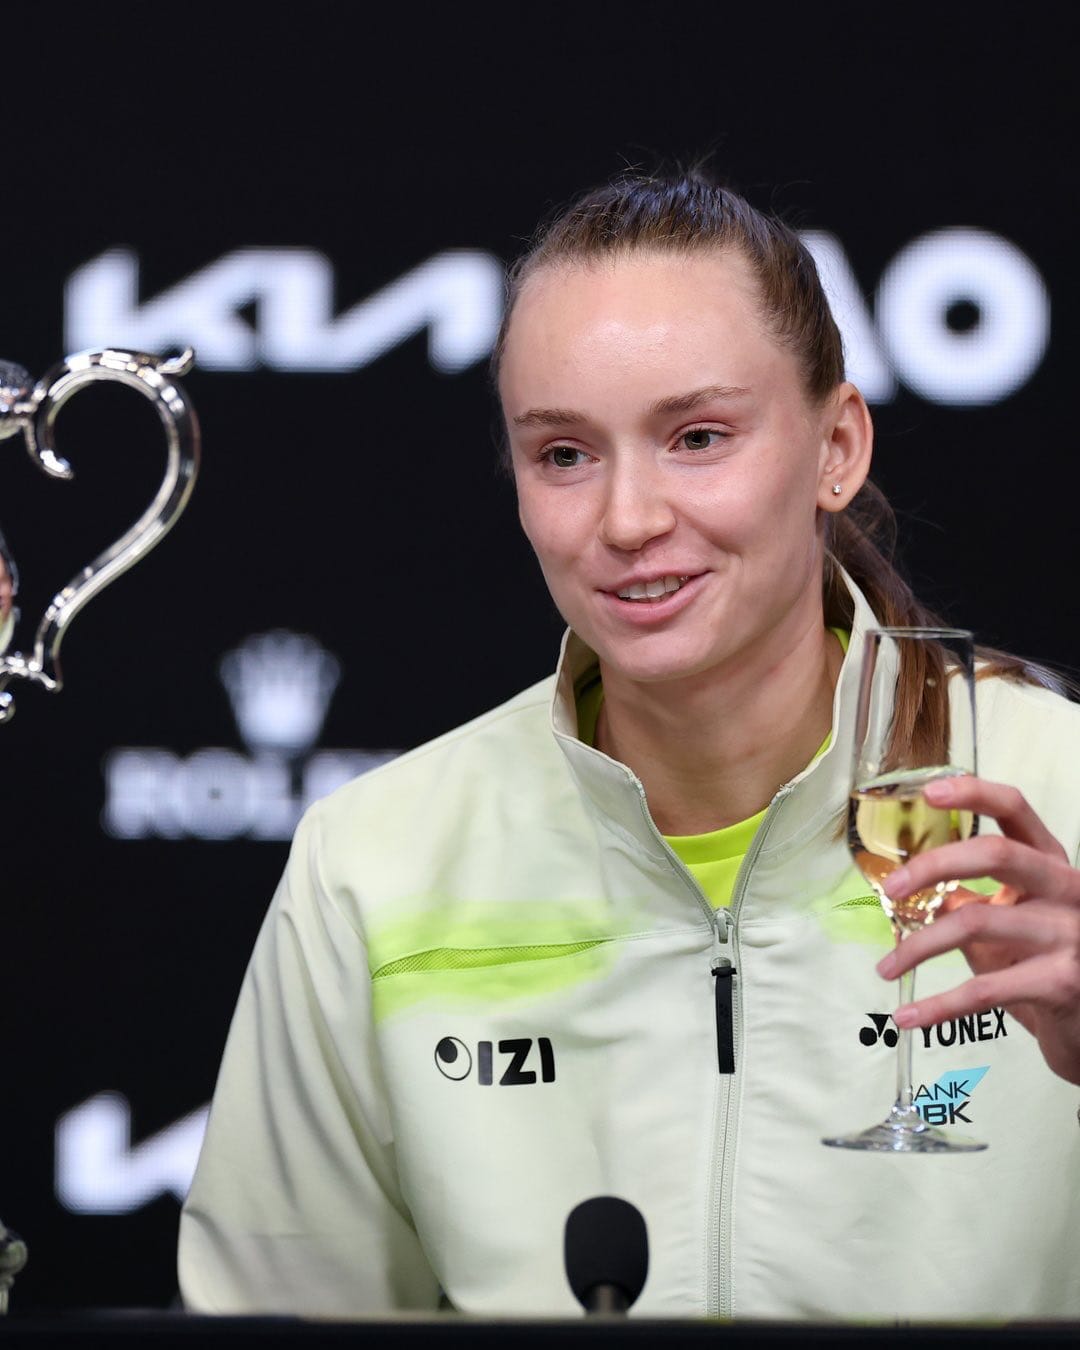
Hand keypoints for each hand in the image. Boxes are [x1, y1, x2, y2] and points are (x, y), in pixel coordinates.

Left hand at [876, 774, 1079, 1085]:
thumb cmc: (1043, 963)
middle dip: (934, 866)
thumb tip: (912, 888)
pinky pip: (985, 990)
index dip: (973, 794)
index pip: (1016, 810)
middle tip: (891, 889)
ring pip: (975, 922)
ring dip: (919, 947)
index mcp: (1051, 863)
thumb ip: (969, 898)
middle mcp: (1069, 889)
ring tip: (886, 966)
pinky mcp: (1063, 982)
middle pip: (996, 854)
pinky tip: (907, 1016)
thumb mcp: (1011, 920)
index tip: (928, 793)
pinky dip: (938, 1005)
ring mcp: (1071, 935)